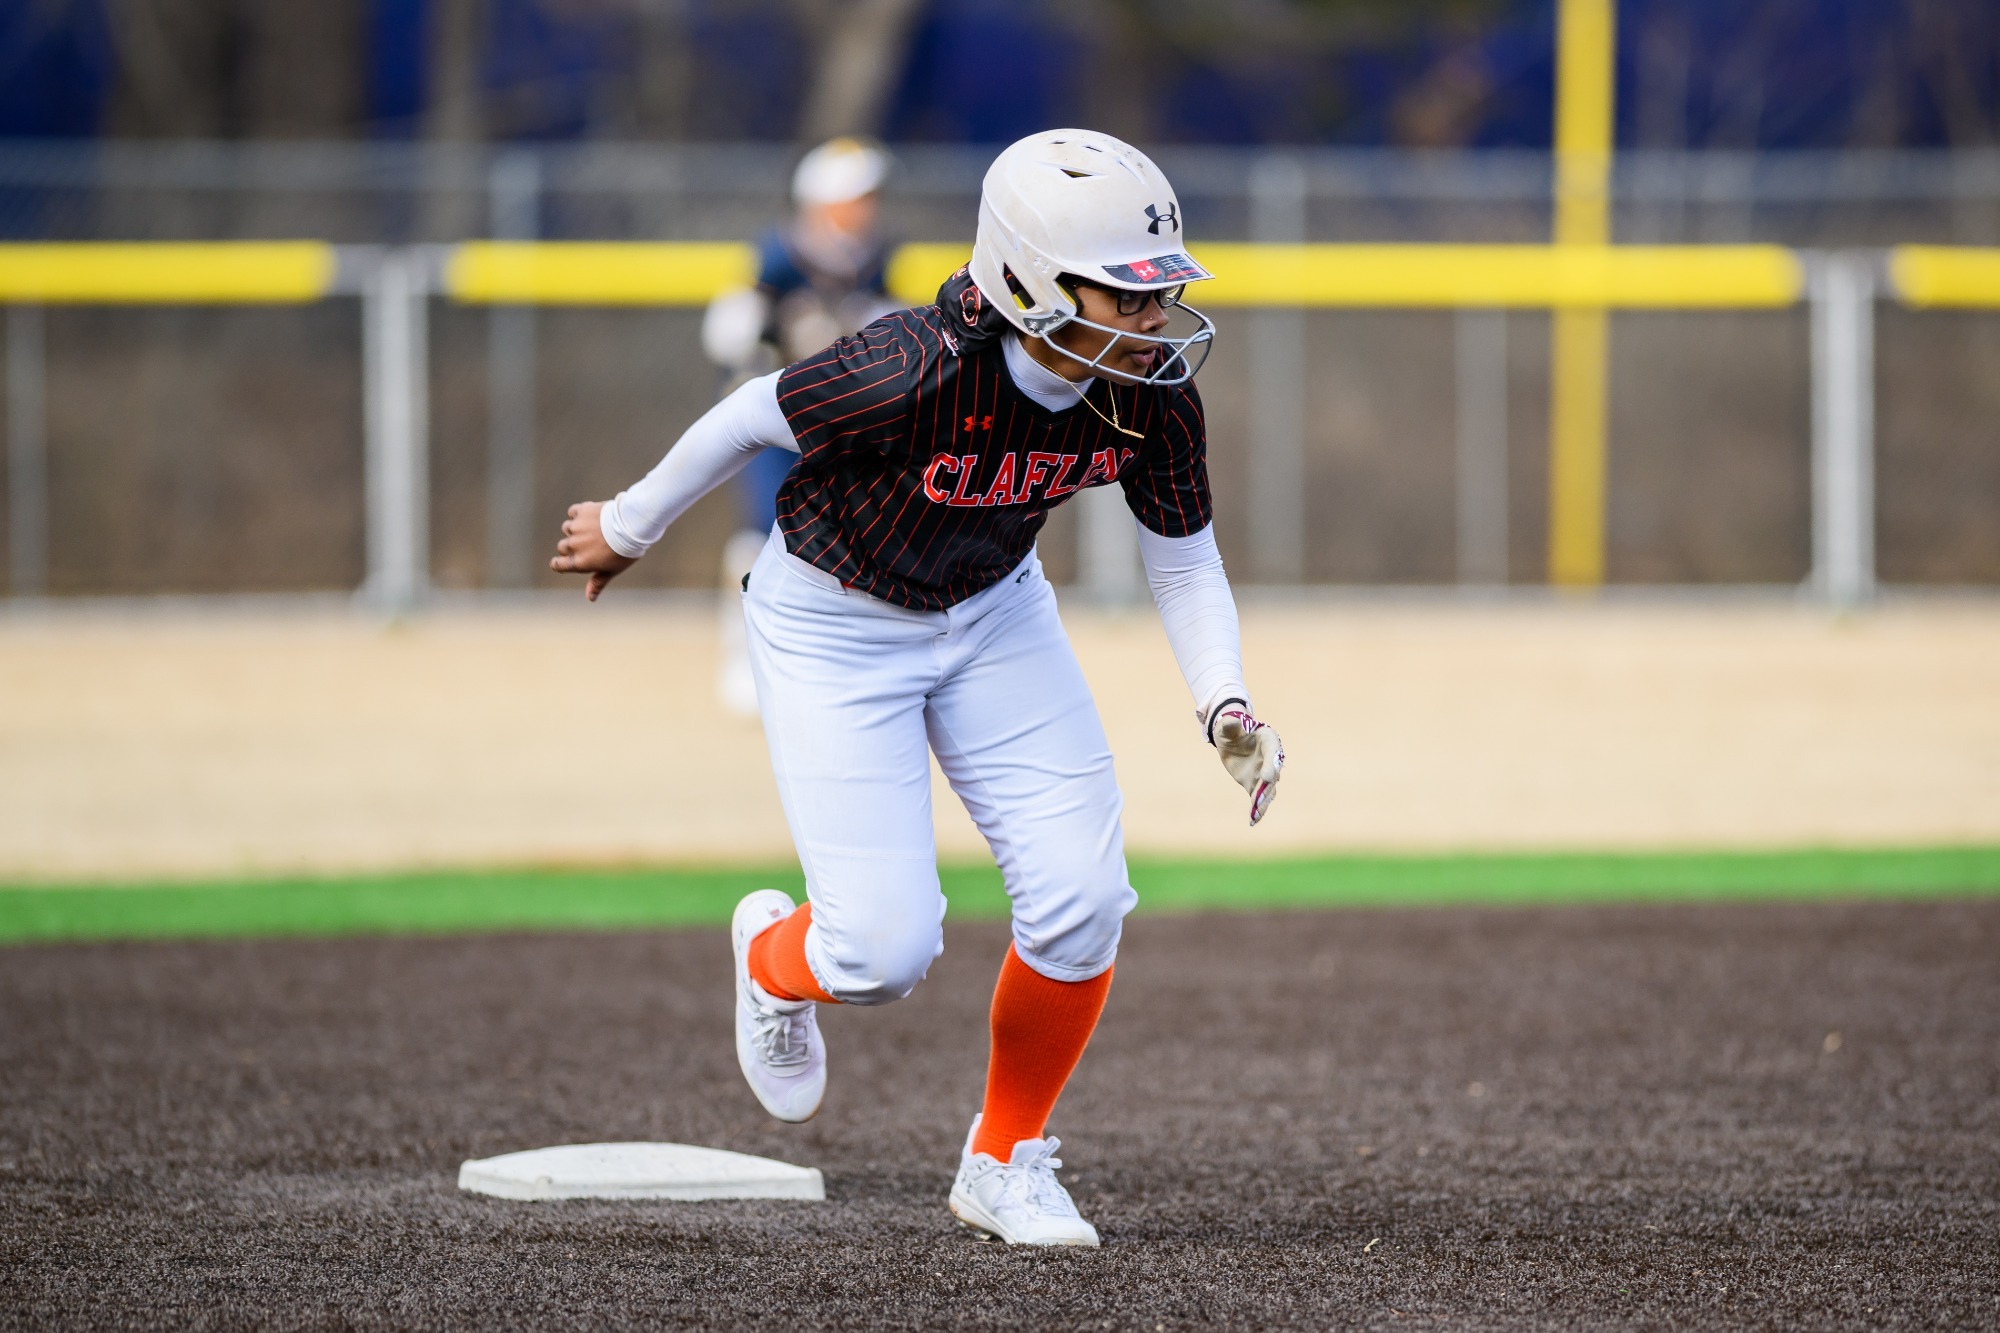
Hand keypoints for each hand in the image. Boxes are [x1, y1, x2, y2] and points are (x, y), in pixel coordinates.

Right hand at [550, 501, 637, 601]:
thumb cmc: (624, 552)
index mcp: (579, 562)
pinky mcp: (581, 511)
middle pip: (562, 547)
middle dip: (571, 546)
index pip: (557, 565)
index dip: (560, 563)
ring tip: (593, 529)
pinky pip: (573, 512)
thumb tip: (590, 599)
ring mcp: (576, 527)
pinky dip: (579, 514)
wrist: (631, 526)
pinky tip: (591, 517)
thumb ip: (598, 583)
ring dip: (575, 529)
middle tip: (589, 544)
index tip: (566, 560)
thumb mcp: (612, 570)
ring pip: (567, 528)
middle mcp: (573, 545)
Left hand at [1209, 702, 1284, 825]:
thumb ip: (1229, 726)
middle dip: (1267, 787)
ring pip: (1268, 790)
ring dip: (1263, 802)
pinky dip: (1257, 810)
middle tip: (1261, 798)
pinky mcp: (1255, 784)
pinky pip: (1258, 798)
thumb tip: (1229, 722)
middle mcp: (1271, 759)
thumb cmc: (1231, 729)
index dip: (1270, 766)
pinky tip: (1253, 821)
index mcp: (1268, 740)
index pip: (1272, 753)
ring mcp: (1264, 773)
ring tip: (1257, 814)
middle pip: (1272, 775)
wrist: (1231, 739)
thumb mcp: (1227, 727)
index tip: (1266, 777)